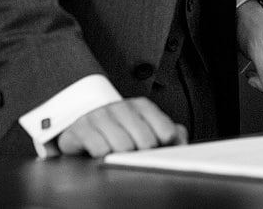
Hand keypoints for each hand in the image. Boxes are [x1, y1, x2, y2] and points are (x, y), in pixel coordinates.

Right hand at [57, 97, 186, 156]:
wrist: (82, 125)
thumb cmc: (119, 130)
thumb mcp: (147, 129)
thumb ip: (169, 133)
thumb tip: (181, 142)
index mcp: (141, 106)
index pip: (165, 131)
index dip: (164, 146)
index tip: (158, 149)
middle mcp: (121, 107)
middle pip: (146, 141)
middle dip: (143, 154)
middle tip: (136, 155)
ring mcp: (100, 115)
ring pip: (123, 146)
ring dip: (123, 156)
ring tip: (118, 156)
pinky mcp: (80, 128)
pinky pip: (99, 149)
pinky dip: (103, 156)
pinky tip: (102, 154)